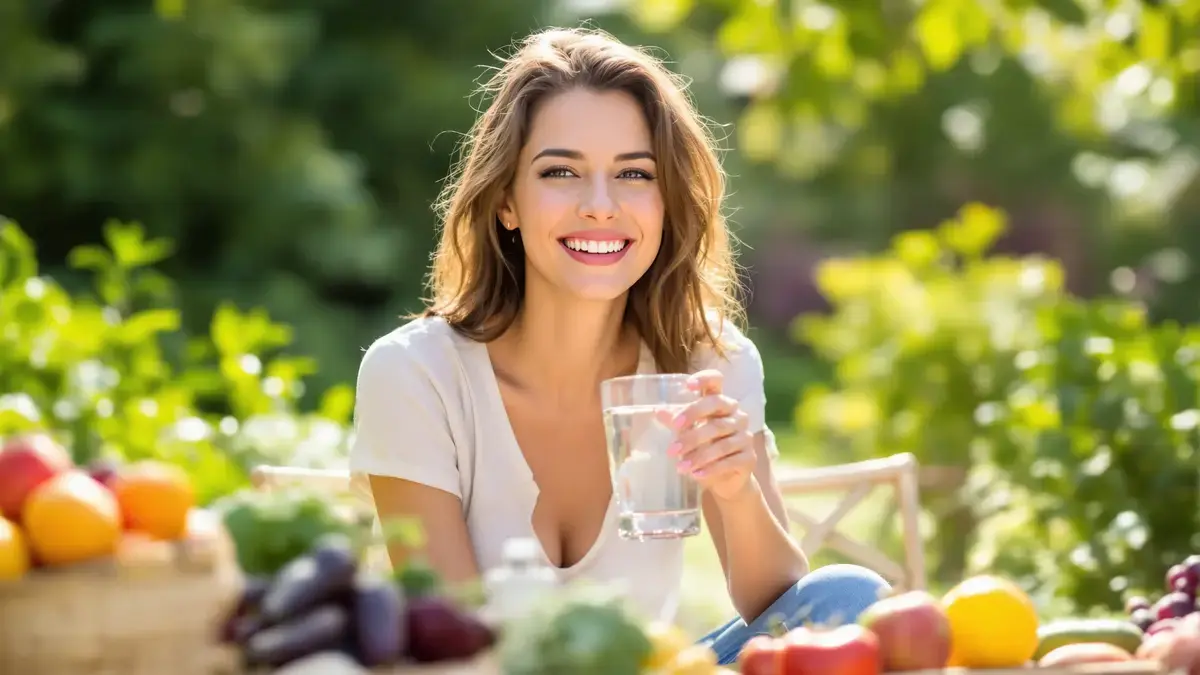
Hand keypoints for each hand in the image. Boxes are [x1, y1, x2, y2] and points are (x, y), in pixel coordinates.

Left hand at [658, 369, 756, 501]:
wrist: (725, 480)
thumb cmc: (704, 449)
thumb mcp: (688, 433)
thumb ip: (676, 421)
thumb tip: (658, 410)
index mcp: (720, 403)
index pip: (716, 381)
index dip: (704, 379)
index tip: (688, 385)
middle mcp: (736, 414)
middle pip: (717, 406)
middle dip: (692, 419)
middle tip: (674, 439)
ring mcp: (745, 435)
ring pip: (721, 441)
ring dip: (698, 455)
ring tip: (680, 466)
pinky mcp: (749, 457)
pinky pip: (729, 461)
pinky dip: (711, 469)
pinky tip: (696, 474)